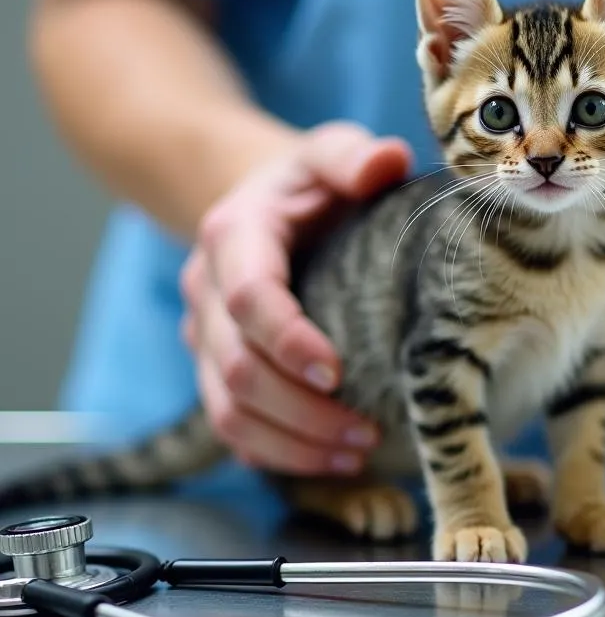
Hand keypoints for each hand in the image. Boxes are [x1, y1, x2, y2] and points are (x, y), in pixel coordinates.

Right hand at [180, 122, 412, 474]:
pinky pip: (230, 427)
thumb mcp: (328, 153)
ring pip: (227, 411)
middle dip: (299, 411)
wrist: (263, 205)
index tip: (337, 373)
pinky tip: (327, 462)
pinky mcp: (214, 367)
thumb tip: (387, 162)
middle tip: (366, 432)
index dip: (287, 341)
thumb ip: (352, 156)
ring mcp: (205, 336)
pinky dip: (274, 454)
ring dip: (289, 444)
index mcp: (235, 236)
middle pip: (235, 369)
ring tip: (356, 454)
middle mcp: (207, 290)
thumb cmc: (308, 184)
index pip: (249, 298)